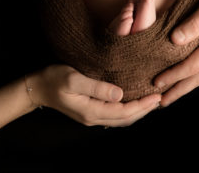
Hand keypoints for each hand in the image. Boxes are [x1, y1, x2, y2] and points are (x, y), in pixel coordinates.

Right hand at [31, 65, 160, 126]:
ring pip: (120, 119)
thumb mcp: (75, 79)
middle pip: (125, 119)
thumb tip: (120, 94)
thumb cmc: (55, 79)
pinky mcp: (90, 111)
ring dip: (137, 111)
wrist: (38, 87)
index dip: (142, 106)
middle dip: (144, 110)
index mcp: (91, 110)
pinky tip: (132, 101)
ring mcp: (91, 116)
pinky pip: (114, 114)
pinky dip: (127, 110)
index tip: (157, 97)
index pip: (124, 112)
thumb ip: (97, 87)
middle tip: (161, 100)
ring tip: (151, 102)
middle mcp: (93, 117)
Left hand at [154, 0, 198, 106]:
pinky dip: (196, 78)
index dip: (173, 75)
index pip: (192, 66)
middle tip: (161, 102)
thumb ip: (194, 23)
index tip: (156, 82)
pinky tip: (189, 79)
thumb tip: (174, 40)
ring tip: (172, 95)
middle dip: (178, 90)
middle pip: (198, 78)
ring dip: (187, 87)